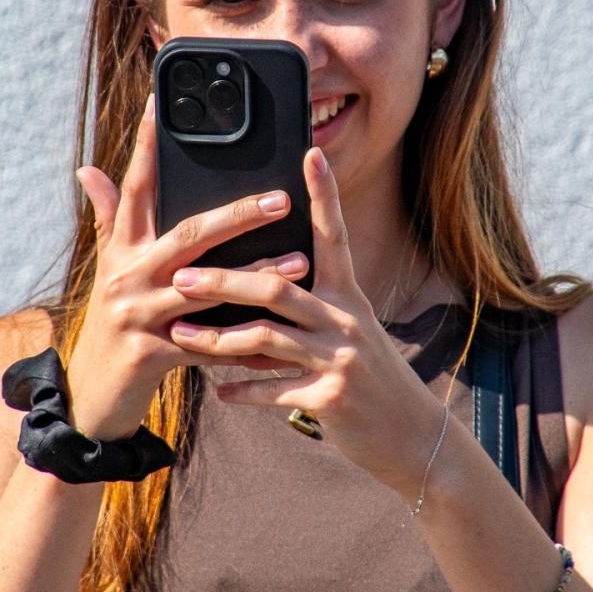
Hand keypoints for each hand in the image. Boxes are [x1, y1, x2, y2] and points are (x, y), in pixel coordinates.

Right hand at [64, 95, 310, 440]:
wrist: (94, 392)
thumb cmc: (112, 319)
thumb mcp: (109, 267)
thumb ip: (108, 218)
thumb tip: (87, 169)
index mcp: (123, 249)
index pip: (136, 187)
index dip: (147, 146)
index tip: (160, 105)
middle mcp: (129, 276)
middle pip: (187, 235)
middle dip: (236, 215)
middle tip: (280, 199)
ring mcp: (141, 316)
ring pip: (207, 289)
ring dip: (256, 274)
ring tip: (299, 260)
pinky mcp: (155, 354)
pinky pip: (209, 343)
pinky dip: (244, 338)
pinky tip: (281, 328)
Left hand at [165, 147, 449, 497]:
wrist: (412, 437)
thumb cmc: (372, 379)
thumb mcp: (350, 334)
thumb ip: (310, 310)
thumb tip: (260, 286)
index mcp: (348, 297)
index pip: (332, 236)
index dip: (323, 195)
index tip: (309, 154)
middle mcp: (345, 320)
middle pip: (276, 286)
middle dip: (223, 279)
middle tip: (179, 276)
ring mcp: (339, 359)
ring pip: (266, 338)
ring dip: (217, 337)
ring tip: (180, 334)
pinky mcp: (330, 397)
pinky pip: (274, 391)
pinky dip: (242, 391)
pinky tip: (218, 392)